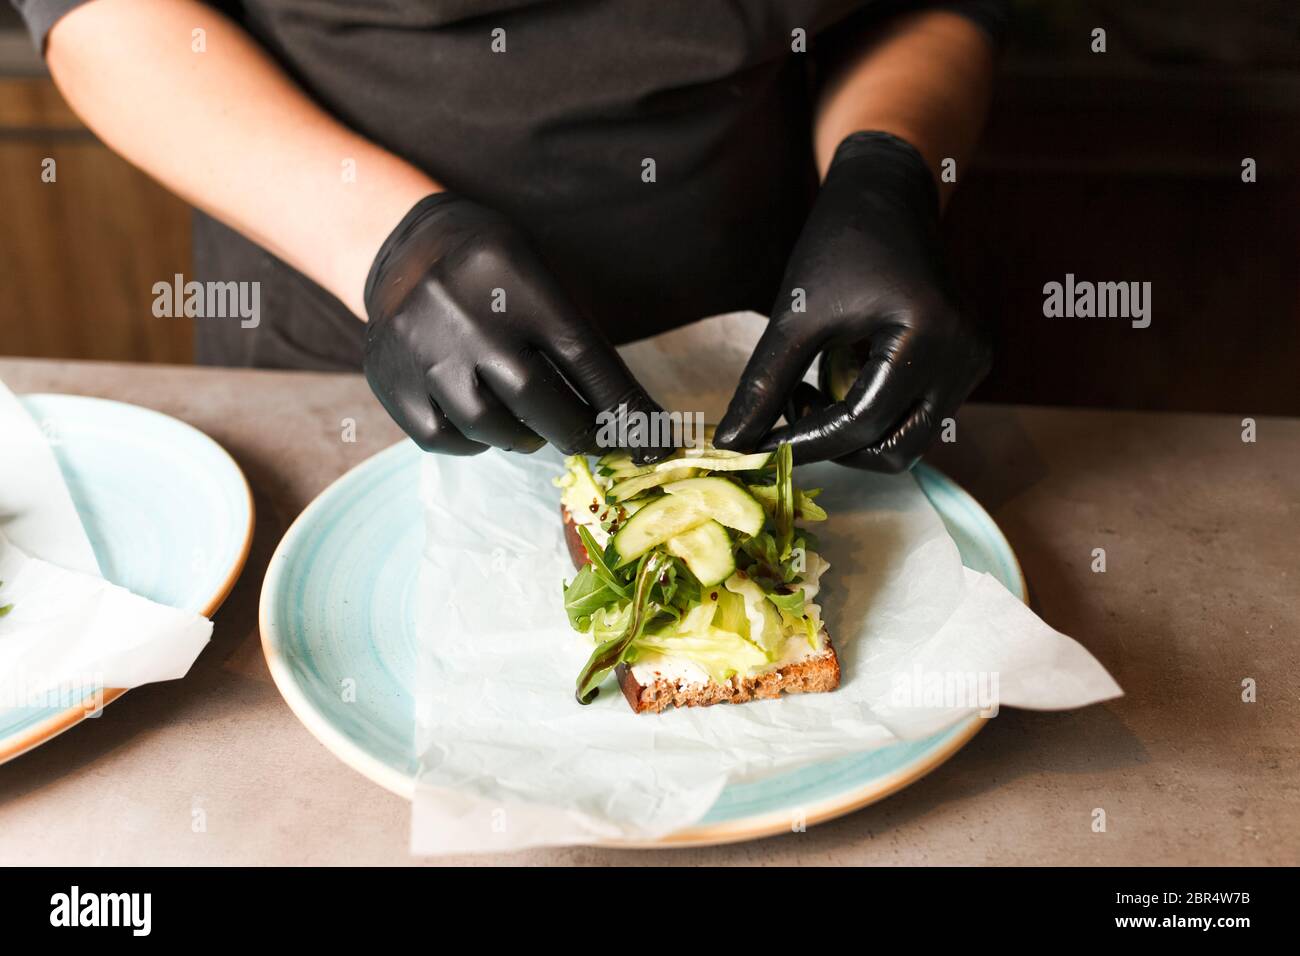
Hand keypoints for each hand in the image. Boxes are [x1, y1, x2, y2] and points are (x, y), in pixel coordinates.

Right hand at [364, 193, 662, 456]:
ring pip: (488, 427)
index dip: (623, 408)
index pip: (584, 359)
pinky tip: (484, 418)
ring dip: (524, 437)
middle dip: (577, 431)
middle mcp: (464, 316)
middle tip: (592, 439)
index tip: (652, 441)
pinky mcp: (390, 381)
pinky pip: (444, 437)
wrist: (404, 246)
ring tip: (533, 425)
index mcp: (514, 280)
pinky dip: (473, 441)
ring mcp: (421, 351)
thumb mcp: (542, 275)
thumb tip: (634, 420)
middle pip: (536, 401)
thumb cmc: (495, 269)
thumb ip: (581, 340)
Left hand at [714, 132, 989, 471]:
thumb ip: (765, 386)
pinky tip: (841, 375)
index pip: (861, 422)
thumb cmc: (839, 244)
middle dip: (837, 447)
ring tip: (812, 390)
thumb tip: (730, 445)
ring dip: (855, 432)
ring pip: (908, 439)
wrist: (887, 196)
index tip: (760, 447)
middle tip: (791, 415)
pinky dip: (874, 413)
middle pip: (896, 449)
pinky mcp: (968, 363)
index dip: (806, 442)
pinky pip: (917, 415)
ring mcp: (973, 362)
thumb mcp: (796, 316)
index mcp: (928, 335)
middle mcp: (964, 355)